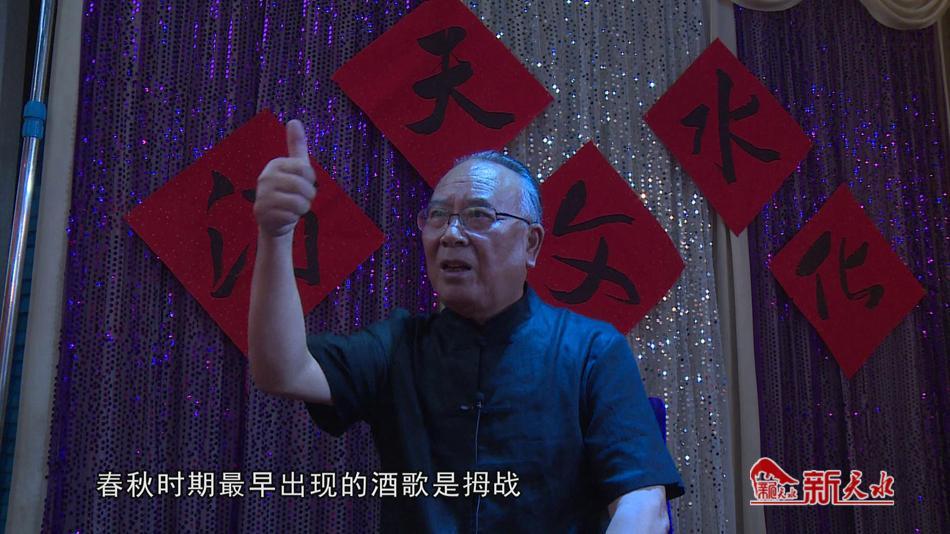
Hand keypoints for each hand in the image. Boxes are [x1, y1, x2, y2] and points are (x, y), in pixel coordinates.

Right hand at [253, 119, 317, 237]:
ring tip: (294, 208)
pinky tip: (285, 216)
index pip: (306, 170)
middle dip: (308, 197)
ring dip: (302, 209)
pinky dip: (293, 218)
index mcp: (275, 164)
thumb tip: (294, 120)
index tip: (304, 183)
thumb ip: (296, 145)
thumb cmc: (288, 190)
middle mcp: (265, 177)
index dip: (311, 181)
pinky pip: (291, 216)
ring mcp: (262, 195)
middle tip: (301, 199)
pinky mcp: (262, 213)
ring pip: (299, 203)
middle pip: (303, 187)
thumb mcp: (295, 167)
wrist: (273, 219)